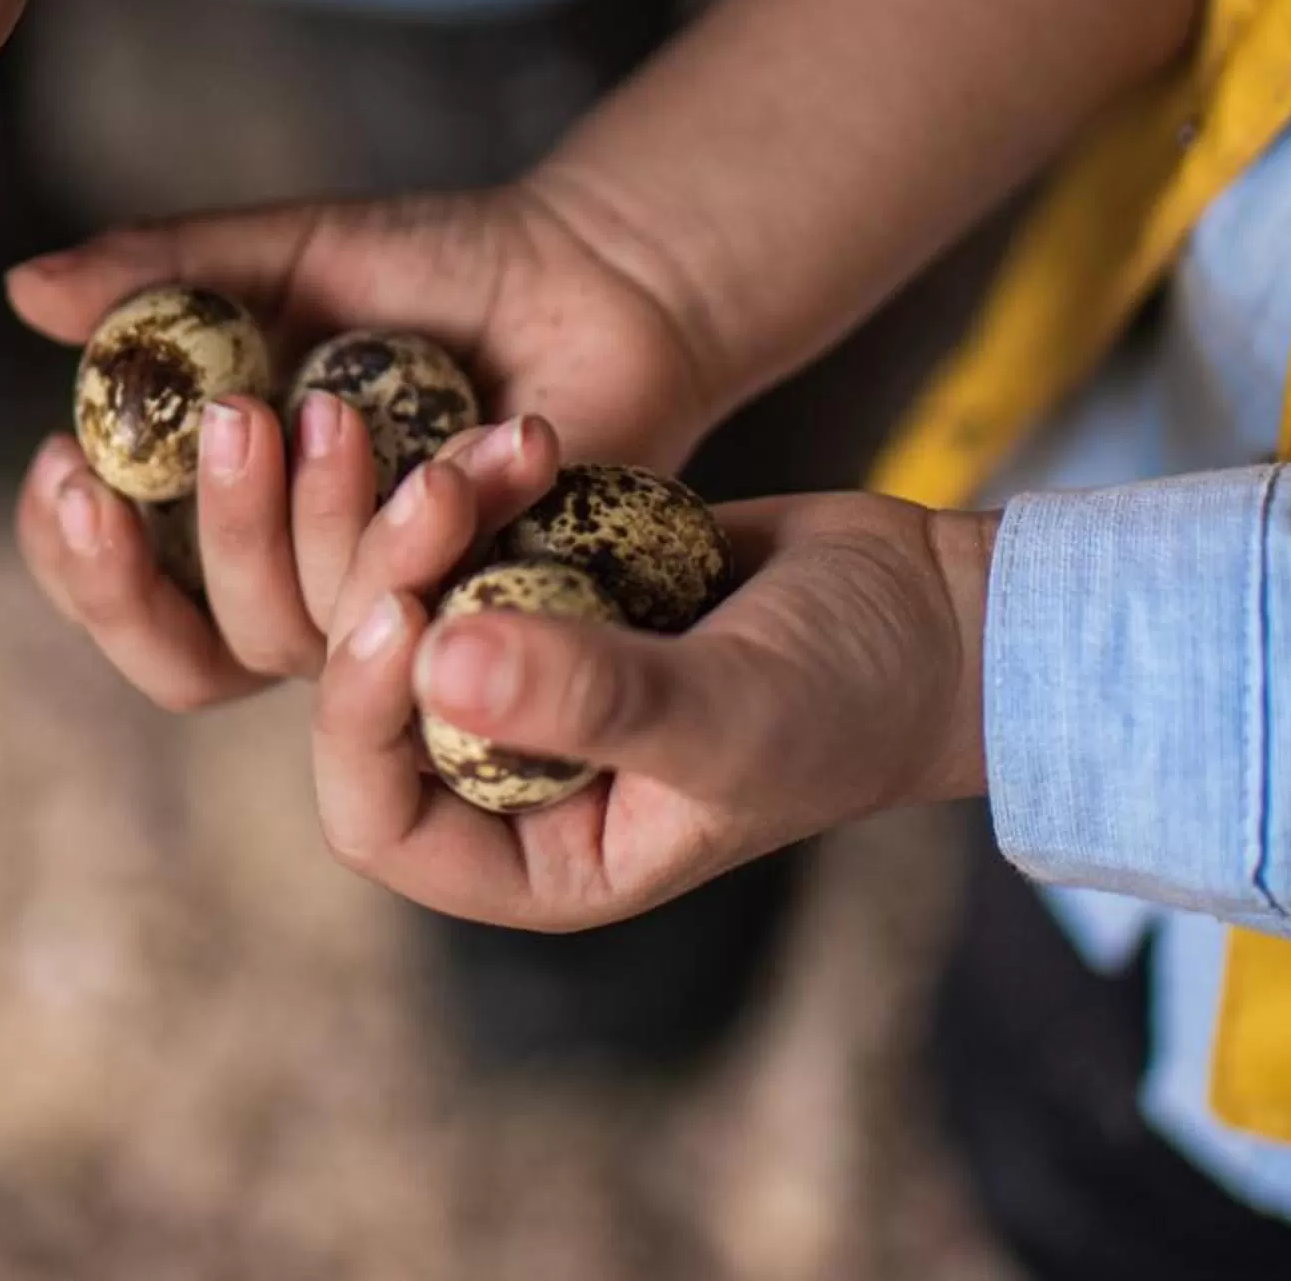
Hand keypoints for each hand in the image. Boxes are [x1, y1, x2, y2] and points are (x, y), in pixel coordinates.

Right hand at [10, 183, 728, 708]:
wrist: (591, 272)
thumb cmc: (432, 268)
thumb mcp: (285, 254)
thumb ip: (160, 276)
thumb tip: (22, 290)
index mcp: (208, 516)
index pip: (101, 581)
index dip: (71, 553)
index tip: (67, 470)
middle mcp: (281, 590)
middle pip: (177, 661)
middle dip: (152, 578)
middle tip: (194, 449)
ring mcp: (376, 622)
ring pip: (292, 639)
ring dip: (300, 527)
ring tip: (336, 411)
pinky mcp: (475, 629)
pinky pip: (418, 621)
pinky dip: (429, 527)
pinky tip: (480, 439)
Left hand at [313, 424, 992, 929]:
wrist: (931, 608)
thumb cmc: (855, 696)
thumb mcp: (729, 711)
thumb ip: (593, 700)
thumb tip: (441, 669)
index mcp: (532, 855)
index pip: (377, 818)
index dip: (358, 720)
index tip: (402, 612)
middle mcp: (499, 776)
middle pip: (364, 686)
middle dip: (380, 580)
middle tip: (442, 487)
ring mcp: (508, 674)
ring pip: (394, 594)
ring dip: (422, 514)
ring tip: (509, 444)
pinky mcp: (530, 586)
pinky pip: (451, 537)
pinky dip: (476, 481)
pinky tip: (535, 435)